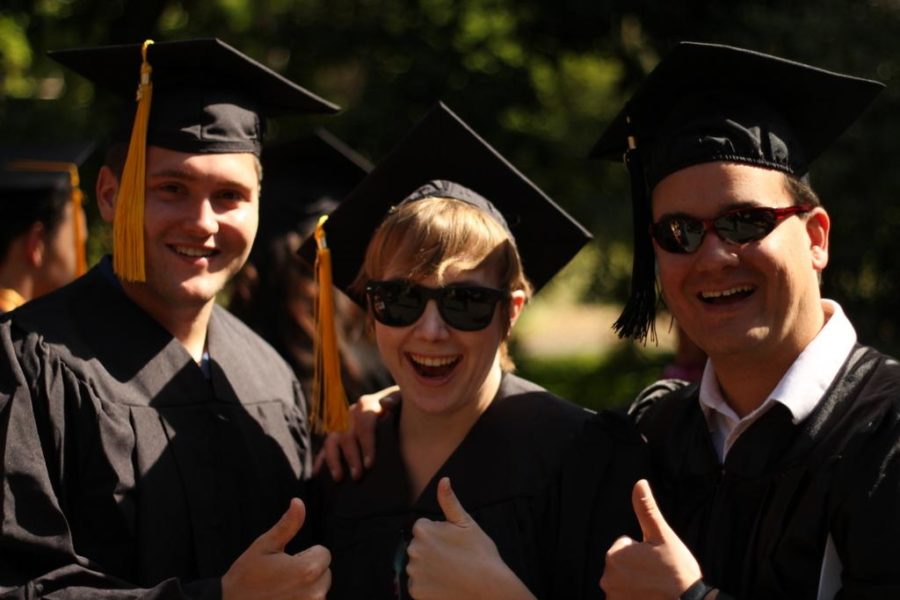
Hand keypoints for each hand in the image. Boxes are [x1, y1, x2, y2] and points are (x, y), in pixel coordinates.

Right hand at [222, 498, 330, 599]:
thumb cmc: (246, 575)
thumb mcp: (265, 545)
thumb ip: (287, 525)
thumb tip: (298, 502)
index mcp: (307, 570)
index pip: (323, 553)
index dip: (305, 554)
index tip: (286, 561)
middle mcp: (315, 592)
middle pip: (324, 571)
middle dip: (308, 570)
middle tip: (282, 575)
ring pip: (319, 588)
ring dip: (306, 587)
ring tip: (281, 588)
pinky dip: (301, 598)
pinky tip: (283, 599)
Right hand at [314, 385, 399, 480]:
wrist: (396, 407)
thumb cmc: (401, 406)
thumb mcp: (402, 399)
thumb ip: (395, 400)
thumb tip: (385, 404)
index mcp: (367, 404)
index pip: (364, 425)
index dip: (366, 445)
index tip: (369, 464)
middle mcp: (351, 413)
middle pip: (347, 436)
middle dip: (351, 457)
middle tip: (357, 476)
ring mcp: (343, 424)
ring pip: (332, 441)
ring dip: (333, 460)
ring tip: (338, 478)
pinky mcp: (338, 434)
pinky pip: (326, 447)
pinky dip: (320, 460)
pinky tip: (318, 475)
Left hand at [406, 477, 535, 599]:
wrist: (489, 589)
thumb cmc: (480, 554)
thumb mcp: (466, 522)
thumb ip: (449, 501)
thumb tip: (443, 480)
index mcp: (423, 530)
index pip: (424, 529)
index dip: (440, 535)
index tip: (454, 544)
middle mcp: (413, 550)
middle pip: (419, 547)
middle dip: (432, 551)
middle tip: (454, 559)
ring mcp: (413, 573)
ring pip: (418, 567)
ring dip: (430, 569)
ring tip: (451, 573)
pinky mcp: (415, 592)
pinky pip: (418, 585)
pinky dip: (429, 586)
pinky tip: (445, 585)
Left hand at [600, 479, 702, 599]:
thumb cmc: (677, 570)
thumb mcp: (662, 536)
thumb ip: (646, 510)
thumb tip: (639, 483)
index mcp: (615, 554)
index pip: (625, 546)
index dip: (644, 552)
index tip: (657, 561)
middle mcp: (607, 577)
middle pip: (623, 565)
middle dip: (638, 568)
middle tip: (658, 576)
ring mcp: (612, 596)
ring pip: (624, 583)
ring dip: (636, 585)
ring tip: (655, 589)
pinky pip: (624, 598)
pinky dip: (634, 598)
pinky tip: (650, 597)